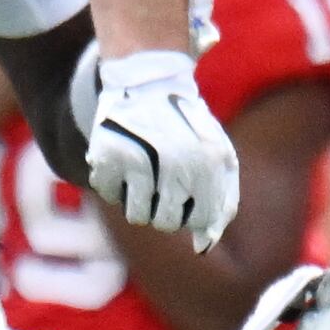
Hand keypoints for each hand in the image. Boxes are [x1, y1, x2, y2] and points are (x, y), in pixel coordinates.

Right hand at [85, 46, 239, 248]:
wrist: (147, 83)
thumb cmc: (189, 128)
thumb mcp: (219, 157)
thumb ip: (221, 202)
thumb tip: (204, 246)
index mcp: (208, 163)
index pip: (201, 220)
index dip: (194, 212)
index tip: (190, 191)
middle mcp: (174, 163)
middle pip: (167, 223)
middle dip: (167, 209)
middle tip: (164, 182)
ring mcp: (139, 160)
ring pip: (137, 217)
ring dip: (140, 201)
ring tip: (145, 172)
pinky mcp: (108, 156)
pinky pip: (110, 196)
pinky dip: (116, 185)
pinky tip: (126, 161)